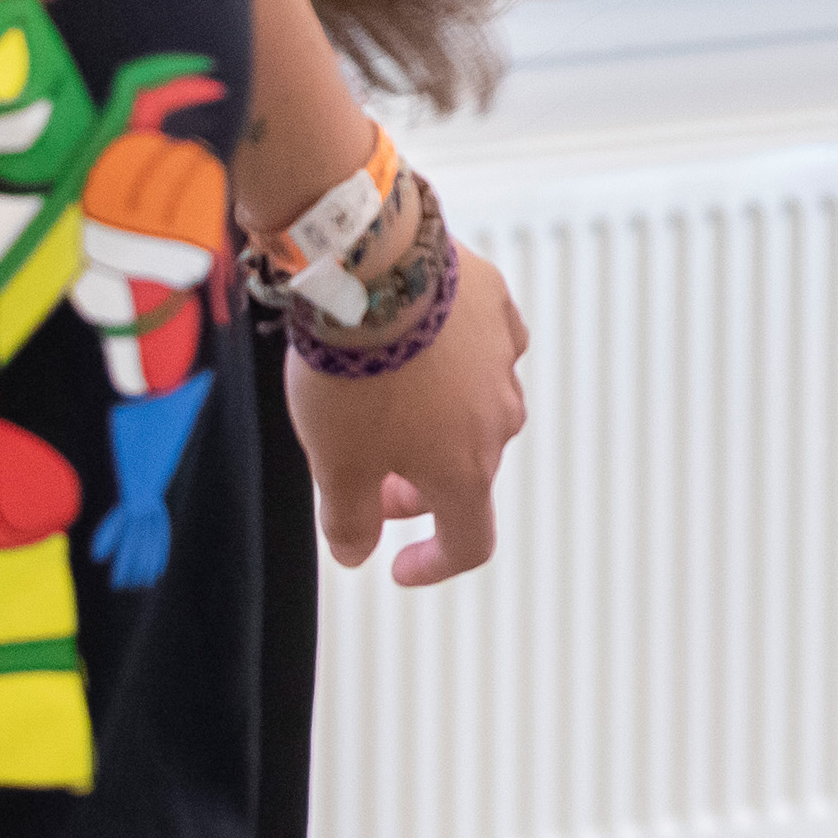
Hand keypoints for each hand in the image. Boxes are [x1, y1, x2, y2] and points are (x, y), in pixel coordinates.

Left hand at [282, 238, 532, 587]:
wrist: (374, 272)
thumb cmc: (353, 376)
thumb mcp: (333, 463)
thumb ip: (349, 519)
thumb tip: (358, 553)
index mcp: (466, 470)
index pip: (469, 541)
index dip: (435, 564)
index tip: (399, 564)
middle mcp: (499, 420)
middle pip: (469, 473)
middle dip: (420, 486)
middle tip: (370, 474)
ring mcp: (504, 362)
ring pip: (478, 411)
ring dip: (441, 423)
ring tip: (386, 399)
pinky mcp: (497, 311)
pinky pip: (485, 352)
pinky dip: (456, 363)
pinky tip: (418, 346)